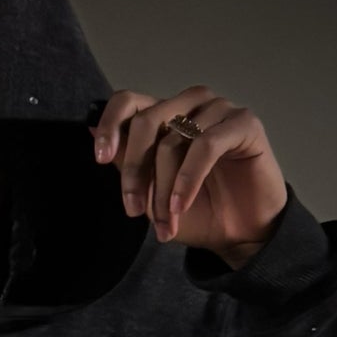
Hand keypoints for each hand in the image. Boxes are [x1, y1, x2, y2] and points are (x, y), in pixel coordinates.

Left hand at [89, 85, 288, 265]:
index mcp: (167, 115)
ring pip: (174, 140)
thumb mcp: (152, 191)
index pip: (129, 102)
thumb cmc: (199, 211)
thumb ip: (127, 160)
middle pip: (147, 121)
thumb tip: (91, 128)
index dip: (111, 125)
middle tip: (134, 211)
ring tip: (167, 221)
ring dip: (165, 187)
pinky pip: (206, 145)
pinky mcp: (244, 123)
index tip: (101, 159)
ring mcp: (219, 109)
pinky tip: (181, 204)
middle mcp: (191, 105)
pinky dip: (188, 178)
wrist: (240, 234)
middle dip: (136, 172)